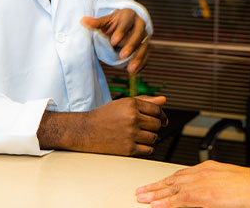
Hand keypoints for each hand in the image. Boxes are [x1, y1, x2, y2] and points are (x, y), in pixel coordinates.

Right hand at [38, 95, 167, 155]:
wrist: (85, 131)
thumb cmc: (105, 116)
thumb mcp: (123, 103)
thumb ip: (145, 101)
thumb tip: (165, 100)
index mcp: (131, 104)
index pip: (157, 110)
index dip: (162, 116)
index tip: (162, 121)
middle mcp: (132, 118)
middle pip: (157, 125)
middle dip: (155, 127)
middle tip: (146, 129)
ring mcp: (130, 134)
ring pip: (155, 138)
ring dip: (151, 138)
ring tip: (141, 136)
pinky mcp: (128, 149)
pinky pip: (149, 150)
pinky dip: (147, 149)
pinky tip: (139, 145)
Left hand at [81, 8, 149, 73]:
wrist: (124, 24)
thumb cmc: (114, 23)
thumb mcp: (105, 22)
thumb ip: (96, 23)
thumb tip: (83, 21)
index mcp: (129, 15)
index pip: (127, 22)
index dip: (121, 31)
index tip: (113, 42)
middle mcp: (140, 24)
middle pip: (138, 34)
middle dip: (131, 46)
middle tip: (122, 56)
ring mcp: (145, 35)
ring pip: (144, 46)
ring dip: (138, 58)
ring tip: (130, 69)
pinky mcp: (146, 46)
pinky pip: (146, 55)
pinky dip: (142, 64)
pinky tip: (134, 72)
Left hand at [136, 161, 249, 207]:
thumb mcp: (229, 181)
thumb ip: (214, 186)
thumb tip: (206, 194)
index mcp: (209, 168)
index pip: (181, 174)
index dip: (165, 181)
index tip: (154, 185)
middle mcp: (204, 173)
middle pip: (173, 180)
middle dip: (155, 187)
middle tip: (140, 192)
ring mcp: (205, 184)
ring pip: (174, 189)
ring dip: (156, 195)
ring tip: (142, 198)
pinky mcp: (207, 196)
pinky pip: (183, 200)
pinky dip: (168, 203)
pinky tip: (157, 206)